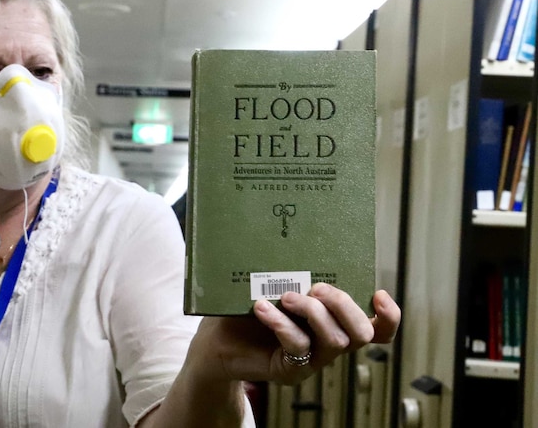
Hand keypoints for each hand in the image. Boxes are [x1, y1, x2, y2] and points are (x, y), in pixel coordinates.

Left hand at [187, 284, 399, 385]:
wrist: (215, 339)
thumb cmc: (246, 308)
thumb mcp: (272, 285)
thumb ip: (289, 270)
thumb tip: (294, 232)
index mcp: (334, 322)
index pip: (378, 330)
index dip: (388, 317)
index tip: (378, 292)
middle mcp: (329, 343)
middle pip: (361, 333)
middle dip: (344, 305)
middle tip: (317, 287)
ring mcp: (311, 360)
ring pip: (335, 341)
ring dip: (314, 313)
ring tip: (287, 296)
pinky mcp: (290, 370)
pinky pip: (297, 347)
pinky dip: (281, 324)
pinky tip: (262, 308)